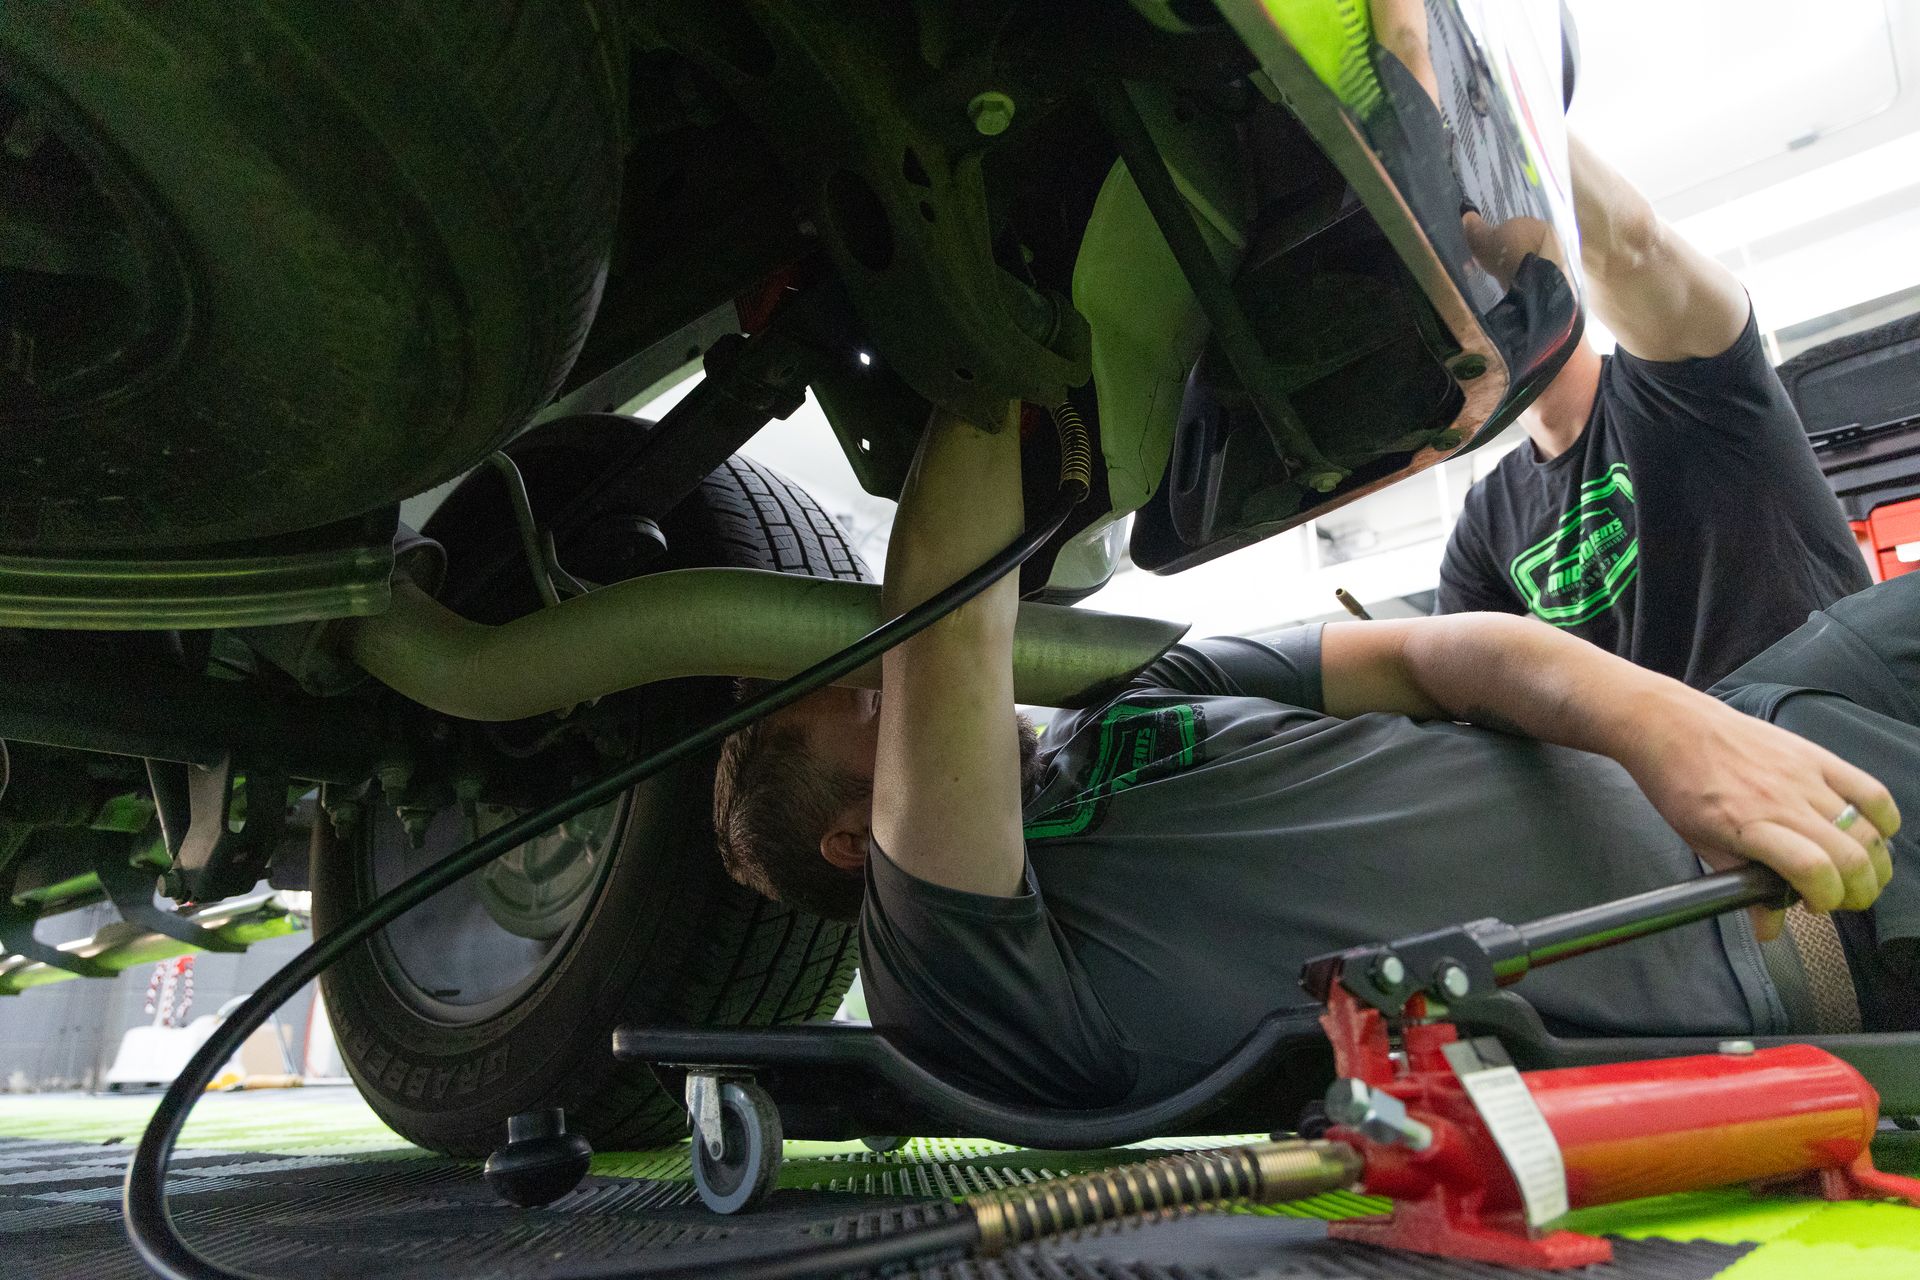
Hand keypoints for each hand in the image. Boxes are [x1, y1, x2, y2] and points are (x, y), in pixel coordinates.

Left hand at [1615, 689, 1898, 940]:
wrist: (1671, 725)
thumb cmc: (1679, 785)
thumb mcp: (1699, 843)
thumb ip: (1741, 886)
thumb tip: (1769, 930)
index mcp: (1747, 825)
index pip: (1812, 868)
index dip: (1827, 898)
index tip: (1814, 904)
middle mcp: (1781, 801)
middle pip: (1851, 856)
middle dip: (1857, 892)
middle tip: (1842, 899)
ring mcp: (1804, 776)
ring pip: (1868, 830)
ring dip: (1873, 864)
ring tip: (1858, 874)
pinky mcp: (1816, 756)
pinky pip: (1871, 791)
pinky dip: (1885, 820)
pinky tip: (1874, 837)